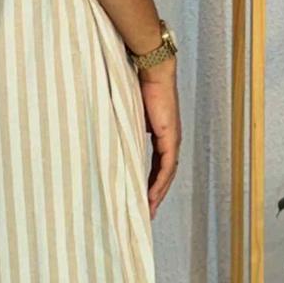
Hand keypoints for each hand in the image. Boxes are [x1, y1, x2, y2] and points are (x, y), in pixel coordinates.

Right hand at [139, 59, 180, 218]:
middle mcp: (170, 139)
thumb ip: (125, 127)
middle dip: (155, 194)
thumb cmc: (137, 85)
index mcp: (161, 134)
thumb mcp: (128, 113)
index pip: (157, 165)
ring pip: (167, 175)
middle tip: (146, 212)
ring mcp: (172, 139)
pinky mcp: (170, 137)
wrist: (151, 70)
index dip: (150, 182)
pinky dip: (159, 183)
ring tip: (148, 210)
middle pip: (164, 174)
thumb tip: (111, 138)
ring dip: (158, 193)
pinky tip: (151, 196)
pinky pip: (166, 167)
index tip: (142, 198)